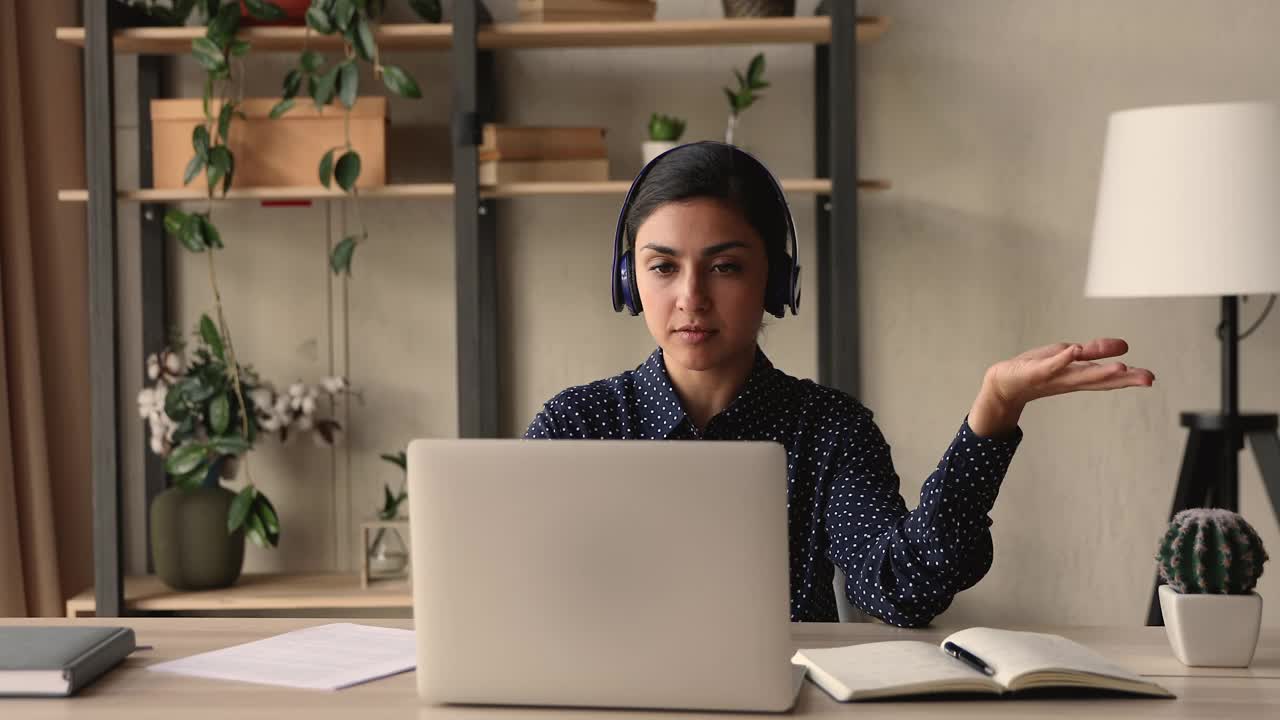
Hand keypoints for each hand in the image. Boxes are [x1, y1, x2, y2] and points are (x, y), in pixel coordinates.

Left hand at [968, 338, 1155, 437]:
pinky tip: (1074, 351)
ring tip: (1121, 367)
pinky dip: (1062, 359)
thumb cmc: (1036, 369)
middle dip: (1123, 378)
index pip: (1107, 378)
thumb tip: (1124, 346)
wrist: (1003, 384)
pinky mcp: (1035, 371)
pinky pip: (1050, 365)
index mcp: (1079, 376)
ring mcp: (1053, 376)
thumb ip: (1094, 351)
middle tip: (1147, 378)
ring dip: (1100, 371)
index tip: (1151, 378)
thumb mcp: (1069, 356)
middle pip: (1099, 379)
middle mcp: (1069, 379)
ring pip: (1079, 375)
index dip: (1129, 378)